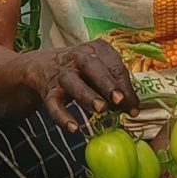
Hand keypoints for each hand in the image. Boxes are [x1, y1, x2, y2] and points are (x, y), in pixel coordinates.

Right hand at [22, 40, 136, 132]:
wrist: (43, 65)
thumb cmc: (81, 70)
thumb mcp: (99, 70)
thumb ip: (114, 86)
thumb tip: (131, 108)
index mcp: (95, 49)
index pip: (114, 65)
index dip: (125, 87)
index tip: (133, 107)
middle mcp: (77, 58)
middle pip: (92, 67)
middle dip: (107, 83)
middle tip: (119, 100)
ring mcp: (62, 73)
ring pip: (73, 82)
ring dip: (87, 95)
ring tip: (101, 109)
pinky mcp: (49, 90)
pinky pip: (54, 104)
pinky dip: (62, 117)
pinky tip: (73, 128)